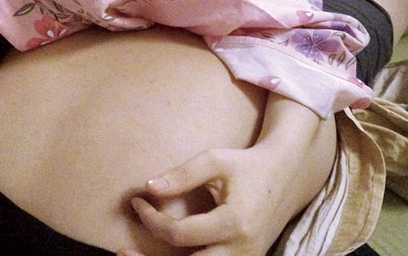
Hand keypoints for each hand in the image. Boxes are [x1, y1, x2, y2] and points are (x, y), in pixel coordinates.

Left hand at [123, 94, 334, 254]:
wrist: (285, 176)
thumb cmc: (246, 166)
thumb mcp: (216, 161)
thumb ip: (182, 175)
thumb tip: (148, 187)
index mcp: (235, 223)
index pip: (180, 234)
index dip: (152, 220)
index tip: (137, 201)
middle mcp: (242, 250)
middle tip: (122, 251)